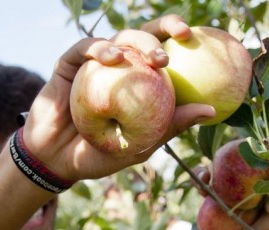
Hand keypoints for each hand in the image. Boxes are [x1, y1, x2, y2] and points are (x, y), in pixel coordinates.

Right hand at [21, 15, 214, 181]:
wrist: (58, 161)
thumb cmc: (101, 155)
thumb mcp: (142, 144)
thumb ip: (172, 125)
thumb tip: (211, 111)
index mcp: (141, 81)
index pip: (165, 52)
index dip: (182, 40)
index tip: (201, 40)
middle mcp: (121, 67)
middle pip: (145, 36)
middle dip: (165, 28)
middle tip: (182, 37)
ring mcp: (94, 64)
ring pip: (119, 38)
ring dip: (139, 42)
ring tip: (154, 57)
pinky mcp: (69, 64)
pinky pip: (85, 49)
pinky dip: (100, 49)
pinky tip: (112, 58)